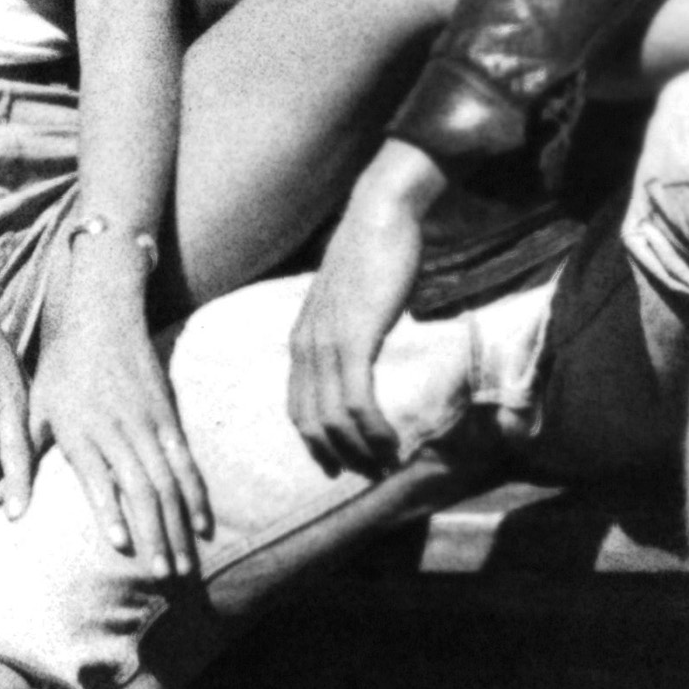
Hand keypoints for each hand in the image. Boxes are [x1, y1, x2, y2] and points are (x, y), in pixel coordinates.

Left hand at [28, 278, 209, 574]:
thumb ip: (21, 460)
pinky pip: (186, 462)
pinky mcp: (169, 418)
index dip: (111, 510)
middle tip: (163, 576)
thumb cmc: (59, 372)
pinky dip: (196, 496)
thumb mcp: (31, 409)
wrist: (100, 318)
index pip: (98, 475)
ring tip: (183, 566)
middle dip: (155, 534)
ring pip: (168, 481)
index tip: (121, 547)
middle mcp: (117, 429)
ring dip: (178, 526)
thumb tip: (4, 507)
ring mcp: (147, 424)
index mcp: (79, 430)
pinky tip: (203, 526)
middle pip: (142, 487)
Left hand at [284, 148, 438, 479]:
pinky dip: (372, 430)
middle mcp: (305, 346)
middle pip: (311, 422)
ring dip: (360, 449)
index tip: (342, 465)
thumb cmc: (373, 253)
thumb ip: (350, 331)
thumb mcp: (351, 302)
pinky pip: (357, 401)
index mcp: (302, 339)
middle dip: (339, 455)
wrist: (381, 215)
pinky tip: (390, 442)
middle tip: (371, 473)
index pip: (298, 407)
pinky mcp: (353, 340)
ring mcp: (326, 344)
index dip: (318, 443)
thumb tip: (366, 354)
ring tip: (386, 464)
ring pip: (334, 419)